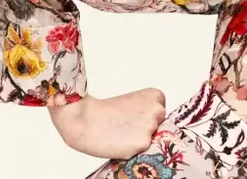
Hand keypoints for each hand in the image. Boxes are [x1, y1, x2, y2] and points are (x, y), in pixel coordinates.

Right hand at [48, 88, 166, 159]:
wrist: (85, 119)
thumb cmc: (104, 112)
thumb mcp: (132, 103)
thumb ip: (147, 113)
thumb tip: (156, 129)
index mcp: (156, 96)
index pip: (161, 113)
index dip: (147, 118)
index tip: (134, 117)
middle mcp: (157, 110)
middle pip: (159, 126)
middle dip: (145, 128)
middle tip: (126, 126)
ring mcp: (151, 127)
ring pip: (150, 139)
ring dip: (139, 139)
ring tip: (121, 133)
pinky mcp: (143, 143)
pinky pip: (141, 150)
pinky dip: (131, 149)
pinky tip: (119, 141)